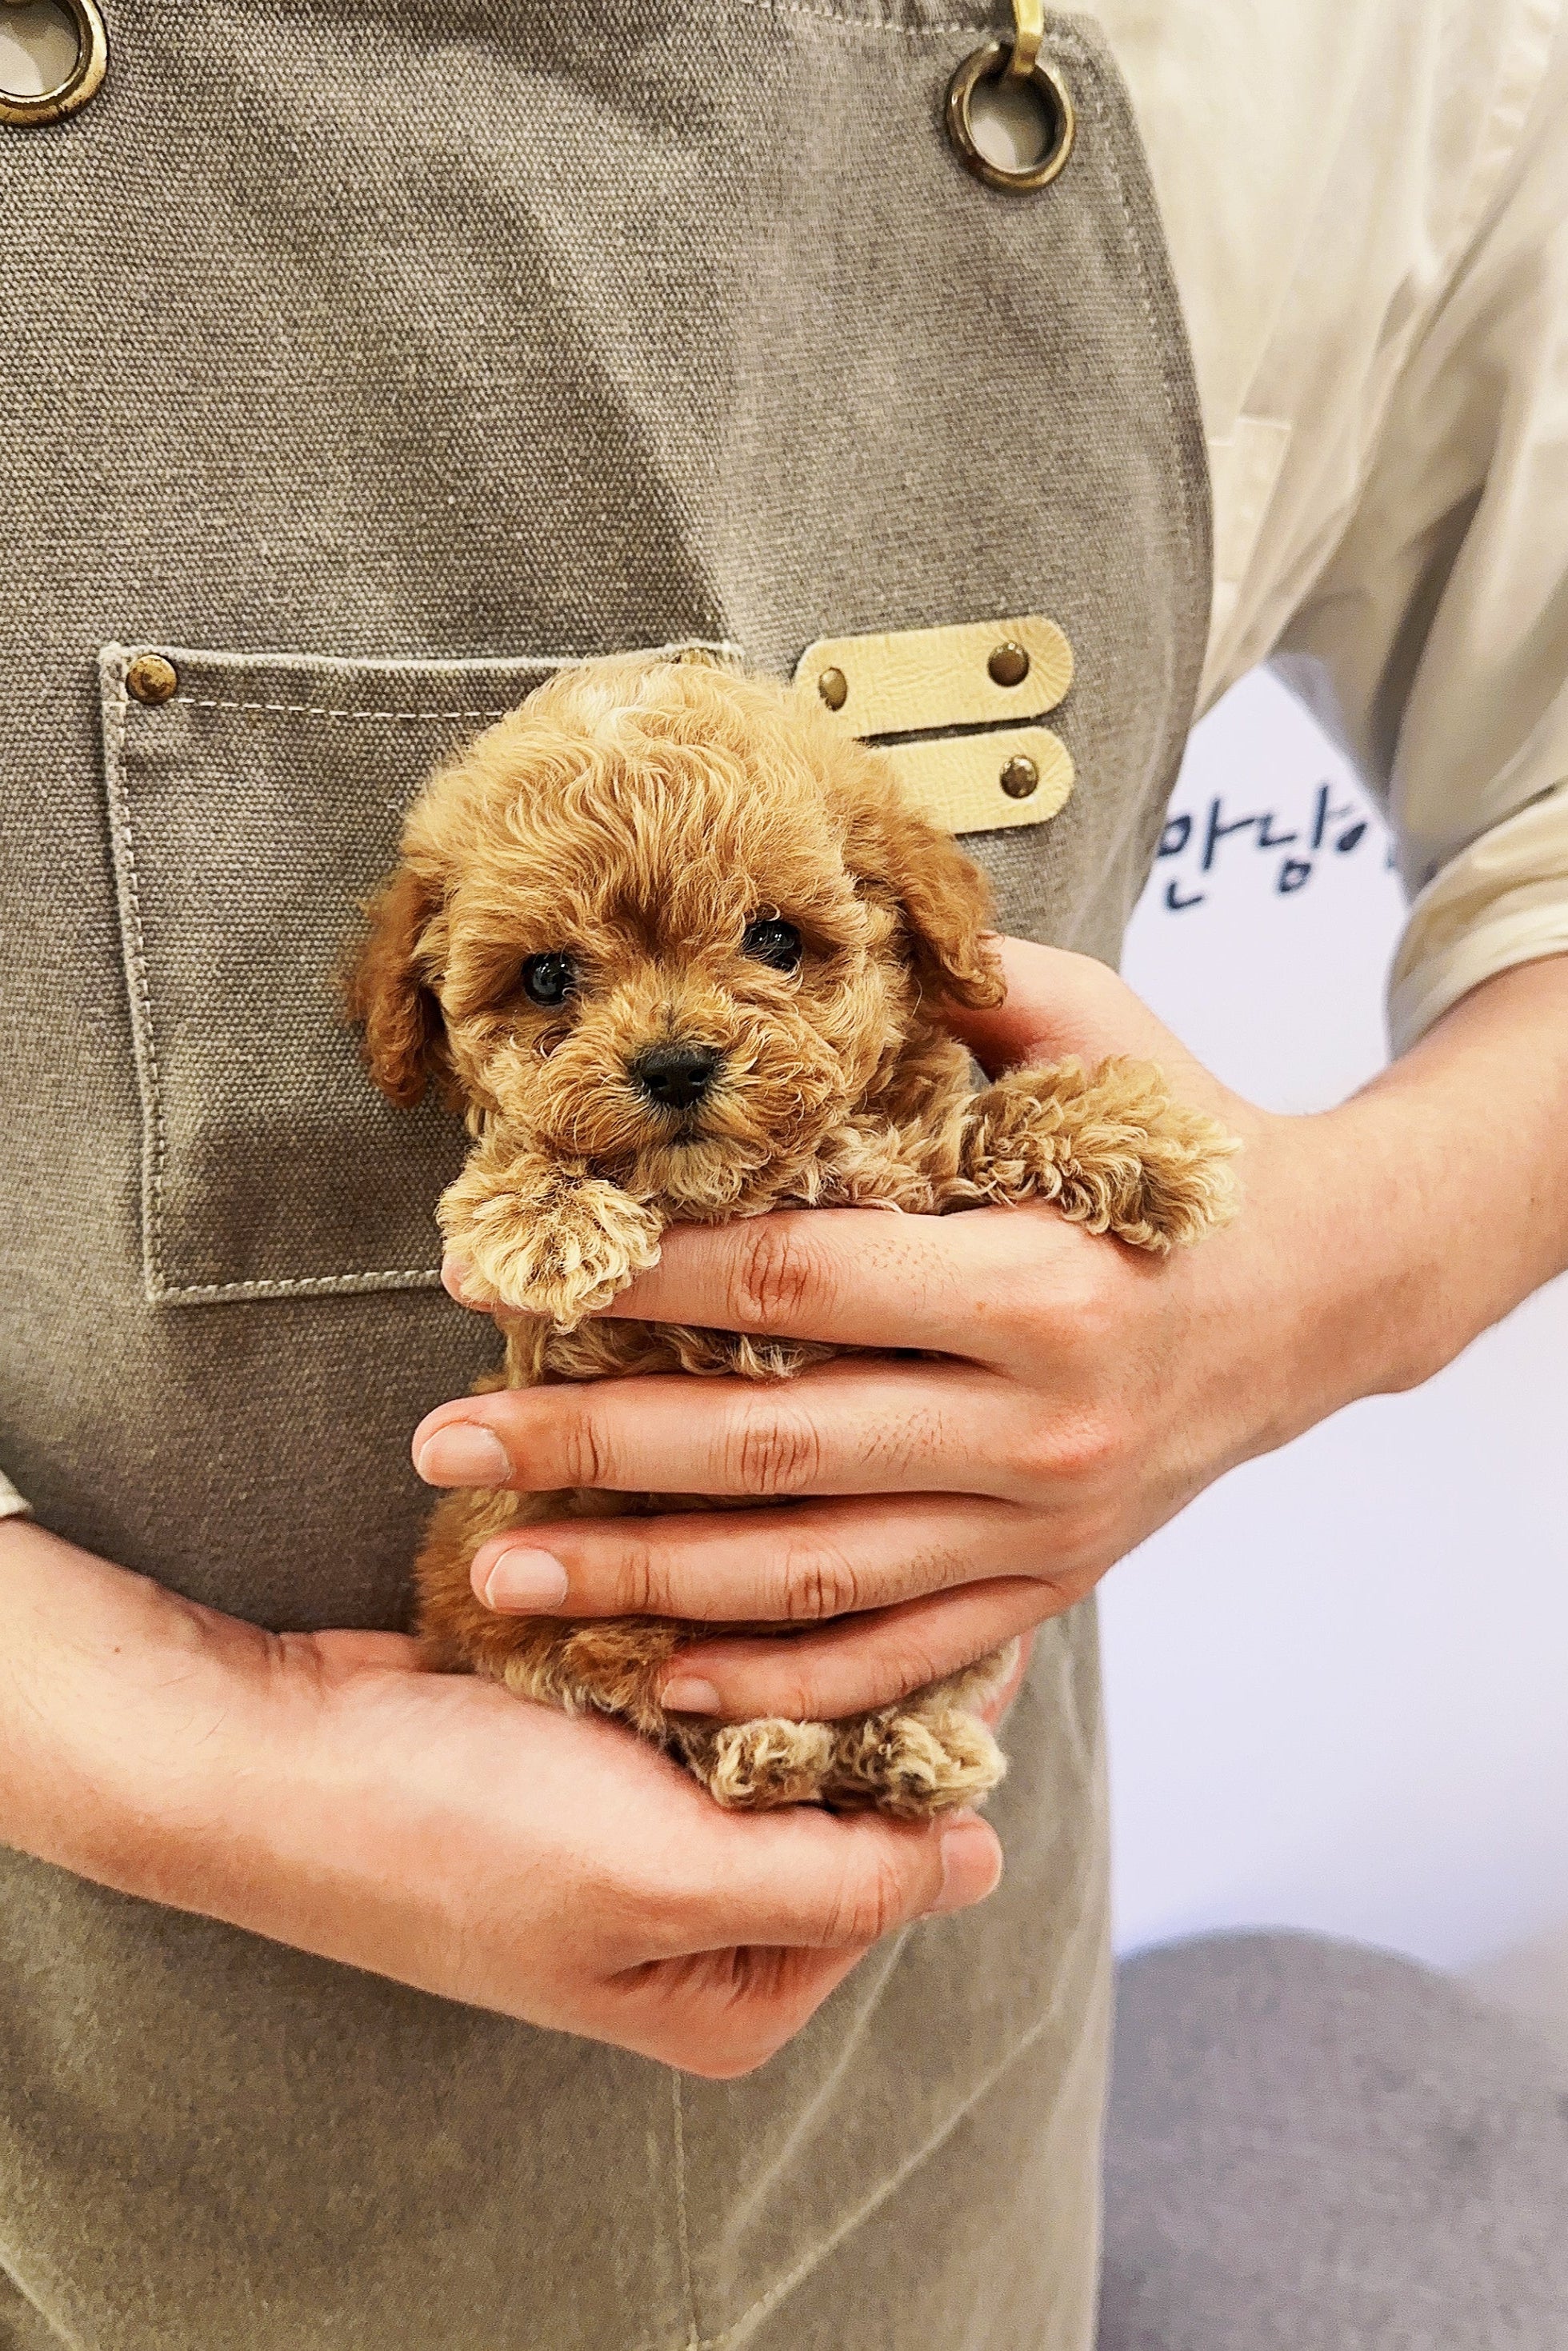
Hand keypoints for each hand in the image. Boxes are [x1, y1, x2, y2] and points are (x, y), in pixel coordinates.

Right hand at [0, 1518, 1001, 2076]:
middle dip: (862, 1679)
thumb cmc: (452, 1830)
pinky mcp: (607, 1747)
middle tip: (891, 1552)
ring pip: (779, 1718)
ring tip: (826, 1538)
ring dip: (790, 1638)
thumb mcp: (663, 1879)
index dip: (940, 1743)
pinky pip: (705, 1679)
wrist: (275, 1751)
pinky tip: (739, 1548)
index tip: (974, 1621)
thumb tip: (985, 1861)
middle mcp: (705, 1921)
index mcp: (735, 1990)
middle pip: (845, 1789)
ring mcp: (651, 1829)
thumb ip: (836, 1883)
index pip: (899, 1862)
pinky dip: (717, 1623)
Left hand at [421, 942, 1567, 1724]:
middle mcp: (1038, 1425)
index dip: (645, 1281)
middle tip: (446, 1441)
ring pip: (812, 1579)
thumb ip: (963, 991)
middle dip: (593, 1448)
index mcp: (1043, 1281)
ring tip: (502, 1575)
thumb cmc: (1191, 1155)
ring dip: (643, 1585)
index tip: (507, 1270)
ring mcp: (1042, 1528)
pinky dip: (773, 1680)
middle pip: (775, 1450)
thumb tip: (814, 950)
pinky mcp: (1045, 1588)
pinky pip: (892, 1656)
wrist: (1326, 1294)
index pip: (800, 1284)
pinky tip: (659, 1674)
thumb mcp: (1101, 1033)